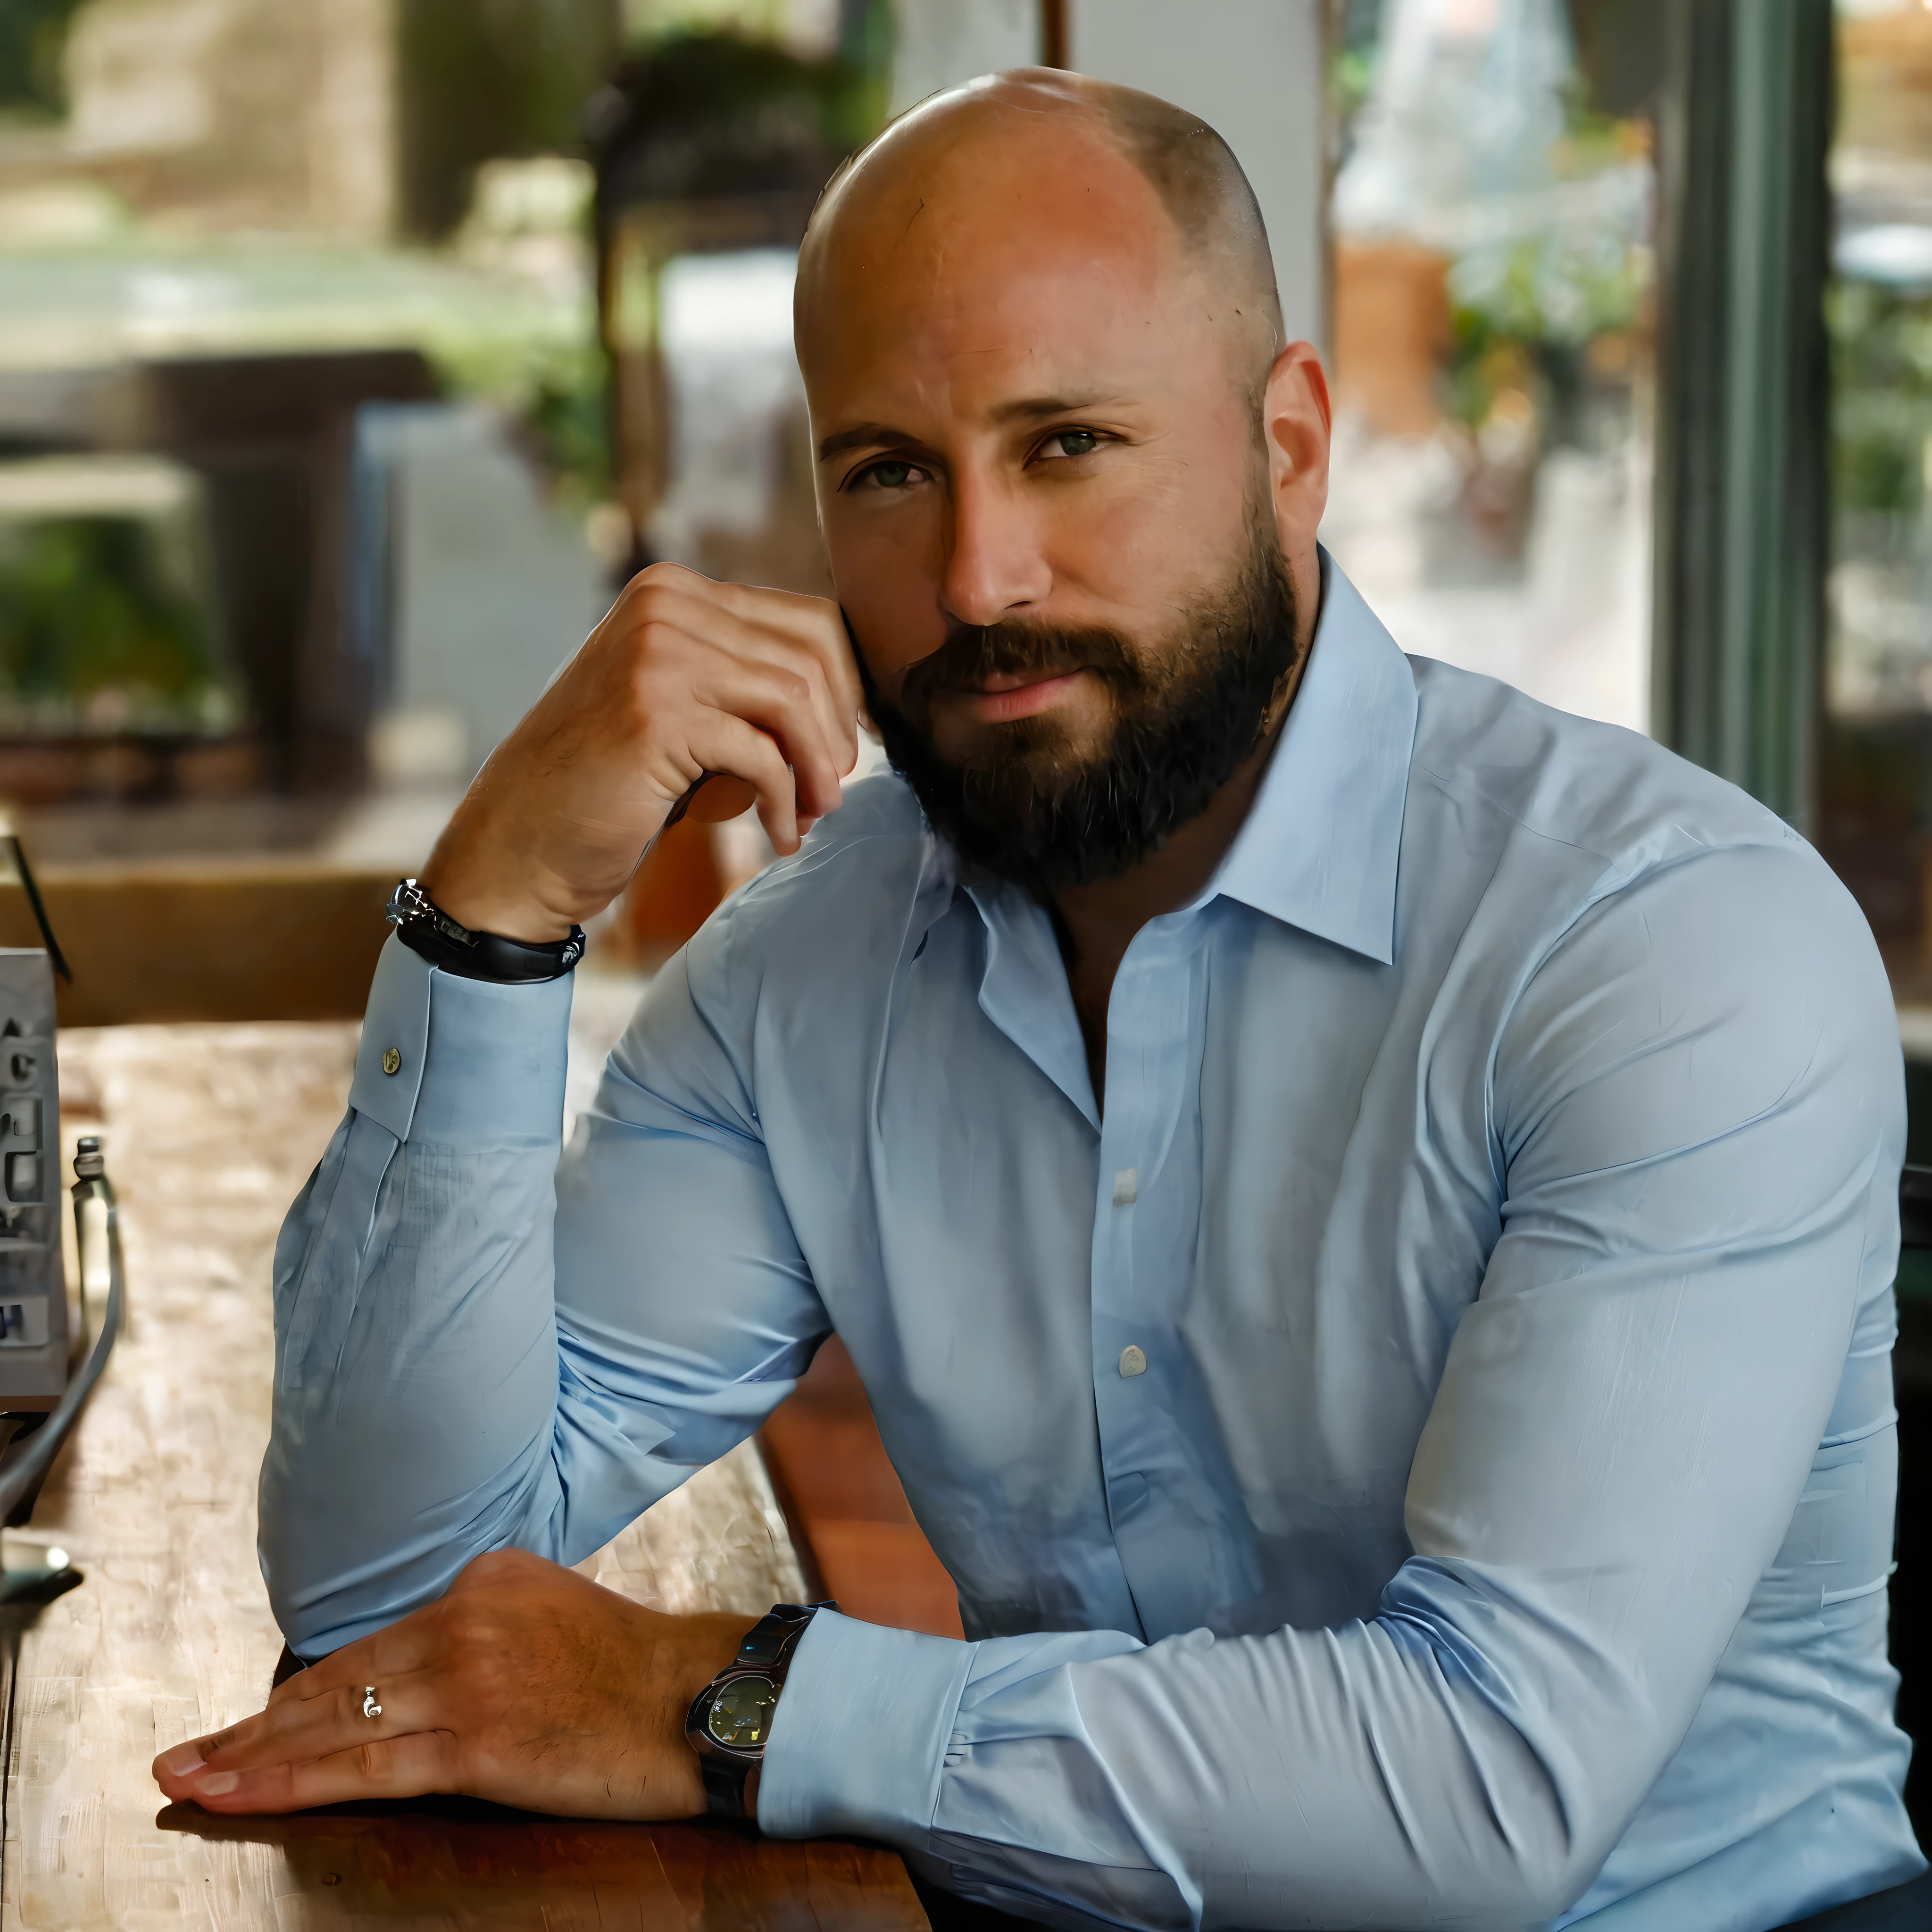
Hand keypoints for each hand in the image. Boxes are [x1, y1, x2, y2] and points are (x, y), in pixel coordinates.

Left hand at [151, 1549, 746, 1818]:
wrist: (697, 1696)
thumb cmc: (634, 1666)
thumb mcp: (552, 1607)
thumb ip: (484, 1623)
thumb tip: (422, 1662)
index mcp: (481, 1580)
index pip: (370, 1645)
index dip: (297, 1690)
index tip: (245, 1720)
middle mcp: (463, 1620)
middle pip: (335, 1683)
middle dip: (248, 1725)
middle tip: (183, 1756)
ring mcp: (467, 1682)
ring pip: (335, 1725)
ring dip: (250, 1757)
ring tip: (190, 1782)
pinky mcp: (477, 1744)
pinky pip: (366, 1770)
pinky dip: (293, 1782)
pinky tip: (245, 1793)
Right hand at [420, 563, 864, 941]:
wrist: (520, 843)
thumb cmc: (608, 786)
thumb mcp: (680, 709)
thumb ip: (740, 683)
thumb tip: (851, 705)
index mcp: (672, 592)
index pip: (806, 620)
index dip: (847, 690)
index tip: (848, 746)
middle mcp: (664, 607)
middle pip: (811, 655)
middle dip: (839, 731)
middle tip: (836, 790)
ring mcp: (656, 656)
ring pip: (794, 700)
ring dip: (820, 769)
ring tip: (816, 814)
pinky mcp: (656, 716)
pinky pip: (763, 756)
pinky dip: (786, 803)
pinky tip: (782, 836)